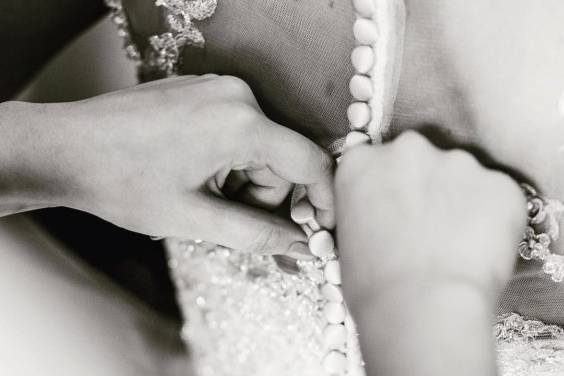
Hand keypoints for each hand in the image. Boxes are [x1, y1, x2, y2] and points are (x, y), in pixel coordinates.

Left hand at [2, 75, 333, 256]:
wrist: (67, 147)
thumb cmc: (121, 181)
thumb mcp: (194, 218)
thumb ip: (257, 234)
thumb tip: (302, 246)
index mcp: (241, 124)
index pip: (311, 162)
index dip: (324, 201)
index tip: (323, 229)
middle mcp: (237, 96)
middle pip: (282, 159)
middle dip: (265, 197)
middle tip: (227, 219)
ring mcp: (219, 89)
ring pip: (259, 147)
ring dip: (243, 180)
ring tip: (201, 195)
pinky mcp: (204, 91)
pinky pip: (238, 131)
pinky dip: (229, 160)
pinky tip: (195, 173)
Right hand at [335, 131, 526, 374]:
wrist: (422, 309)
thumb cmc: (372, 286)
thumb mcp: (346, 236)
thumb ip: (366, 206)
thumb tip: (386, 213)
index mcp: (361, 160)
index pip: (373, 160)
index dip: (386, 187)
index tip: (392, 209)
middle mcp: (407, 148)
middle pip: (417, 157)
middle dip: (423, 184)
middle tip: (425, 226)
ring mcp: (458, 161)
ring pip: (460, 175)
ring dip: (459, 199)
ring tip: (455, 243)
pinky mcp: (500, 182)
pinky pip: (496, 195)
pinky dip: (492, 217)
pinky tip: (480, 249)